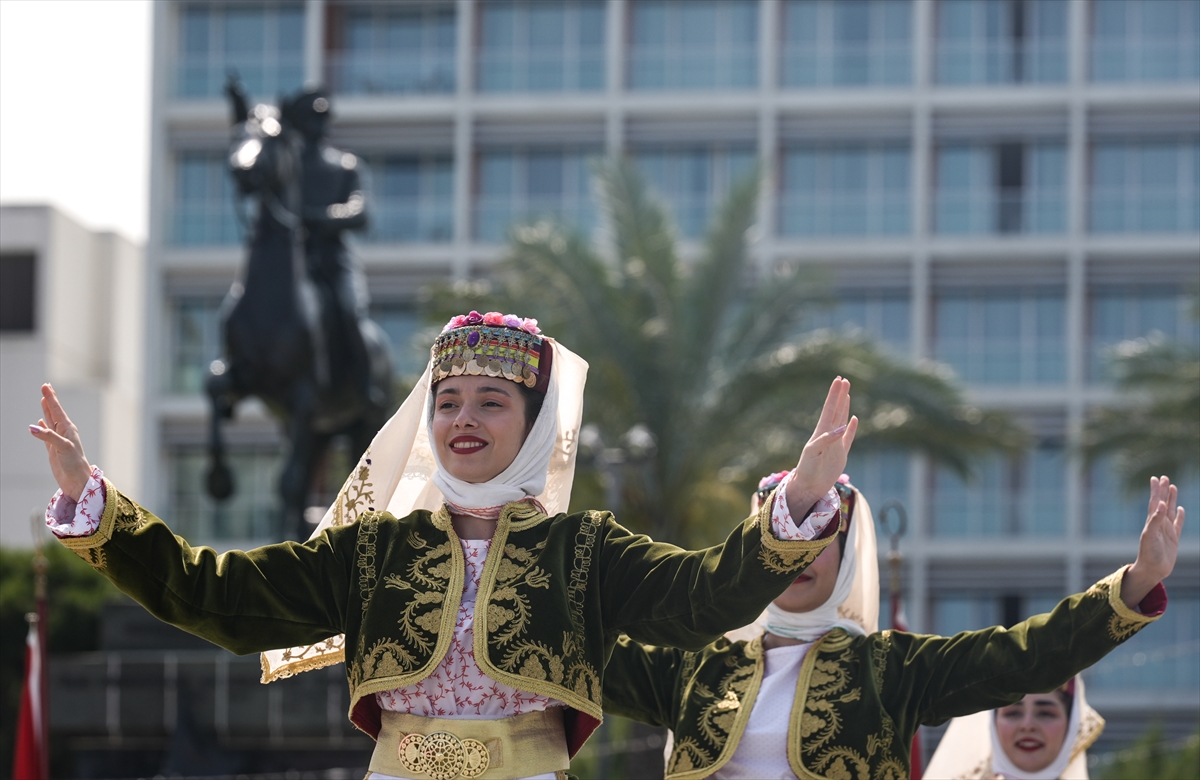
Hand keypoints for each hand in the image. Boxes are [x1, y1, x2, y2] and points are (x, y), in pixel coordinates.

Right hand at [28, 383, 91, 500]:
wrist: (77, 480)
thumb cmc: (74, 464)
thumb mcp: (63, 447)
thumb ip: (48, 436)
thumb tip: (32, 427)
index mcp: (68, 429)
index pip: (57, 410)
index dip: (51, 397)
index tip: (46, 385)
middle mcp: (64, 432)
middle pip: (54, 412)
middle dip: (50, 399)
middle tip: (45, 386)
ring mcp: (58, 440)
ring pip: (50, 421)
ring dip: (46, 410)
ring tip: (44, 399)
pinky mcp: (53, 449)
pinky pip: (47, 434)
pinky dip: (43, 426)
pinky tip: (40, 422)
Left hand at [786, 377, 857, 517]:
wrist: (809, 486)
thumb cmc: (807, 469)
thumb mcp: (813, 452)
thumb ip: (826, 439)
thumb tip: (842, 426)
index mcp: (821, 432)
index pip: (829, 409)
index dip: (834, 394)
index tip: (838, 380)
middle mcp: (829, 435)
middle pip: (836, 410)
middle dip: (840, 395)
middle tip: (844, 380)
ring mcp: (836, 443)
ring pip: (842, 420)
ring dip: (845, 406)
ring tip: (847, 394)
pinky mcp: (841, 454)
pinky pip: (849, 437)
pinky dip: (852, 428)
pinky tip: (854, 419)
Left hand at [1121, 476, 1185, 608]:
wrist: (1152, 569)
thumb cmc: (1149, 553)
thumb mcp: (1150, 536)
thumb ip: (1154, 520)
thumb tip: (1159, 503)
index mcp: (1151, 522)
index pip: (1154, 502)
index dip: (1155, 490)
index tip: (1155, 478)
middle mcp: (1158, 524)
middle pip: (1161, 503)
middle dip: (1163, 491)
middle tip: (1164, 477)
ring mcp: (1166, 530)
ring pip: (1170, 511)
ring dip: (1171, 499)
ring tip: (1173, 487)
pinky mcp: (1173, 538)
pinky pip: (1177, 524)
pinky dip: (1179, 516)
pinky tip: (1180, 509)